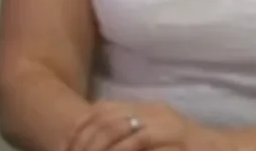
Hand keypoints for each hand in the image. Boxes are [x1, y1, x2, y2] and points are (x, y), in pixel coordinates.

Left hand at [67, 100, 233, 150]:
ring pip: (121, 131)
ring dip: (100, 148)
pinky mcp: (177, 141)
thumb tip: (92, 144)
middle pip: (107, 120)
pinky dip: (123, 150)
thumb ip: (131, 137)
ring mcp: (168, 127)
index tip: (67, 147)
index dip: (80, 130)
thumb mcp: (157, 138)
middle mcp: (156, 113)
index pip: (102, 110)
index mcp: (148, 109)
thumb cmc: (188, 150)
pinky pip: (141, 141)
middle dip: (85, 143)